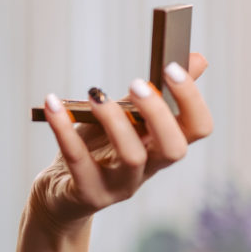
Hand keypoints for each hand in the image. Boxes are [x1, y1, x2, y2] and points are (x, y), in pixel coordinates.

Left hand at [11, 53, 212, 251]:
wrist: (60, 193)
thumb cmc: (96, 150)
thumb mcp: (125, 117)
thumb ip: (152, 93)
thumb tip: (196, 57)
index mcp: (161, 147)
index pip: (198, 129)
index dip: (192, 99)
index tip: (171, 66)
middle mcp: (148, 170)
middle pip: (174, 149)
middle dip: (159, 114)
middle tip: (136, 83)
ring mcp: (120, 186)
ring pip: (132, 158)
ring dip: (114, 121)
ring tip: (94, 92)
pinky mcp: (88, 194)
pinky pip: (78, 162)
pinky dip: (64, 130)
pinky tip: (52, 104)